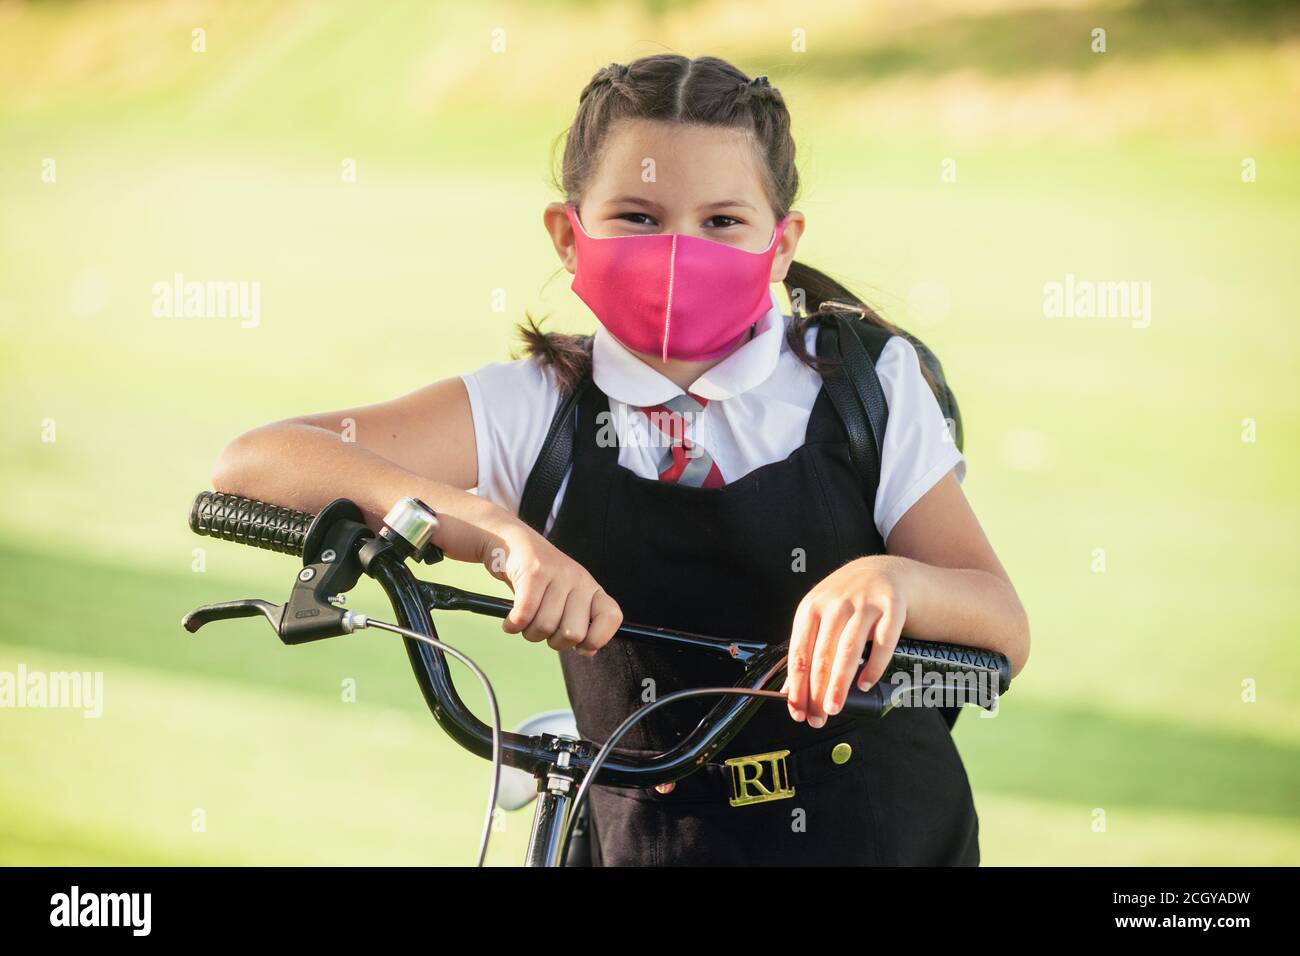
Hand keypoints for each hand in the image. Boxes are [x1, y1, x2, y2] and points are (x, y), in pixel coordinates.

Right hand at [479, 519, 622, 654]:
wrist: (511, 542)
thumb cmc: (539, 579)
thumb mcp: (565, 597)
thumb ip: (578, 623)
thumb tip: (588, 651)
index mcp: (592, 588)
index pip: (611, 617)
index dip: (597, 639)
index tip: (579, 645)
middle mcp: (580, 580)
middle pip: (573, 633)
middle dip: (553, 642)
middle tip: (543, 631)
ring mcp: (558, 574)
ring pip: (545, 627)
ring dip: (529, 633)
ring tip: (524, 622)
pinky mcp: (534, 572)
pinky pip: (524, 615)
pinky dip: (513, 625)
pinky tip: (510, 622)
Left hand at [784, 555, 908, 727]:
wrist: (885, 572)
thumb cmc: (848, 600)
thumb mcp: (821, 616)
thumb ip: (807, 649)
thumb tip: (792, 689)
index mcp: (812, 608)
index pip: (799, 653)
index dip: (797, 685)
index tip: (797, 710)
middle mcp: (836, 603)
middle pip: (822, 655)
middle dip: (817, 691)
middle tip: (817, 717)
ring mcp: (864, 603)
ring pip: (849, 650)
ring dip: (840, 683)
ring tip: (834, 706)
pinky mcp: (892, 606)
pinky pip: (883, 642)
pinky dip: (874, 666)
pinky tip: (865, 684)